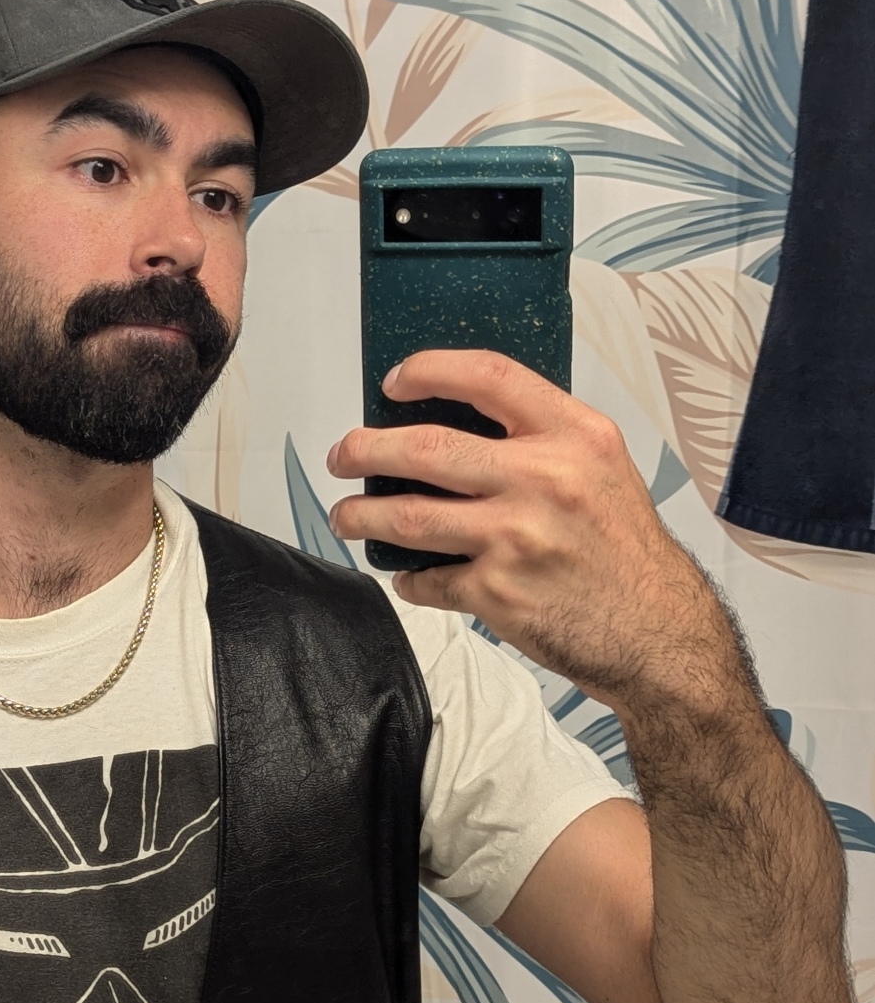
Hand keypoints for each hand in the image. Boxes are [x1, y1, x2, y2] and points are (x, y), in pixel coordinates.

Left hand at [326, 350, 743, 718]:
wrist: (657, 631)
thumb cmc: (626, 551)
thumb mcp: (603, 469)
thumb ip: (543, 439)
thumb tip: (459, 423)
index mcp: (574, 436)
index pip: (489, 377)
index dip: (430, 371)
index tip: (395, 382)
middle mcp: (544, 479)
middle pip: (425, 448)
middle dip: (365, 449)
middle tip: (344, 454)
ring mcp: (515, 537)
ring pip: (407, 516)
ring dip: (361, 515)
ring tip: (347, 516)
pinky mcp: (497, 592)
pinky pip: (428, 579)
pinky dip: (410, 579)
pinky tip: (410, 575)